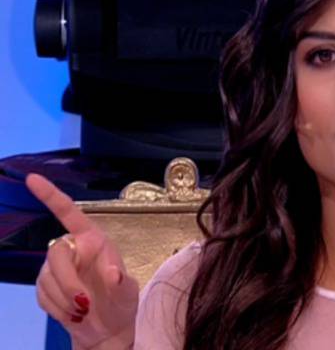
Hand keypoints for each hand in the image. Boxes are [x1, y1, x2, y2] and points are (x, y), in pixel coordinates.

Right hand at [27, 173, 138, 348]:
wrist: (107, 327)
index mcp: (94, 240)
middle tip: (84, 303)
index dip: (51, 196)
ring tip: (85, 311)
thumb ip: (121, 283)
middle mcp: (73, 249)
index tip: (33, 179)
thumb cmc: (121, 301)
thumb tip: (113, 273)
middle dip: (68, 281)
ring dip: (65, 299)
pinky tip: (74, 314)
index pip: (70, 213)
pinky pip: (43, 295)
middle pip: (55, 253)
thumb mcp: (129, 292)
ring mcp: (55, 268)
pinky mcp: (44, 286)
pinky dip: (59, 309)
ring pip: (48, 278)